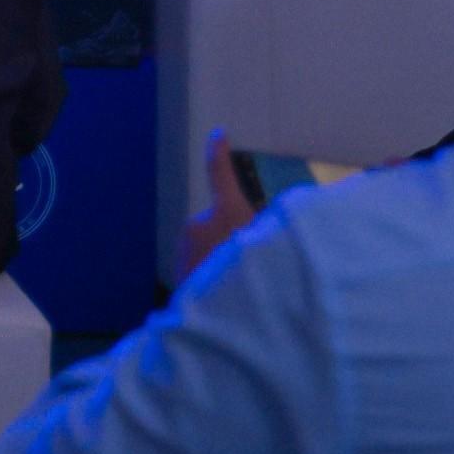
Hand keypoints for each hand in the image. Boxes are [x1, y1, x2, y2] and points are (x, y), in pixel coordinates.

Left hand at [181, 130, 261, 278]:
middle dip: (236, 233)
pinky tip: (226, 292)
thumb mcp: (273, 247)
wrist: (218, 318)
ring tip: (241, 282)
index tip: (218, 134)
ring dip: (224, 255)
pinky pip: (203, 260)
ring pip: (212, 241)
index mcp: (227, 211)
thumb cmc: (256, 281)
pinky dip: (214, 270)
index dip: (220, 153)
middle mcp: (201, 221)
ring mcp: (186, 243)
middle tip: (255, 261)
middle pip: (223, 219)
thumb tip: (270, 221)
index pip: (220, 172)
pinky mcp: (180, 263)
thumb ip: (268, 226)